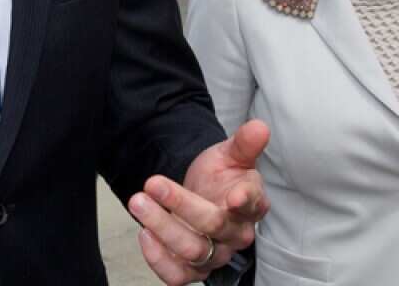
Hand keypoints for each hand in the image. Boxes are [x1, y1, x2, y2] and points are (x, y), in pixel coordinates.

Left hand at [128, 120, 269, 284]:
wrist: (204, 194)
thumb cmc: (221, 176)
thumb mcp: (231, 155)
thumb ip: (244, 143)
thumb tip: (260, 126)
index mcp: (252, 203)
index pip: (251, 203)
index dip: (243, 200)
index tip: (231, 195)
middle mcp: (237, 233)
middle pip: (213, 224)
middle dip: (180, 203)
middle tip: (151, 182)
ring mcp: (216, 254)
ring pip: (194, 252)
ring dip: (162, 228)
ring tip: (138, 202)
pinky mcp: (194, 269)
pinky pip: (178, 277)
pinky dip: (158, 260)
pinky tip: (143, 233)